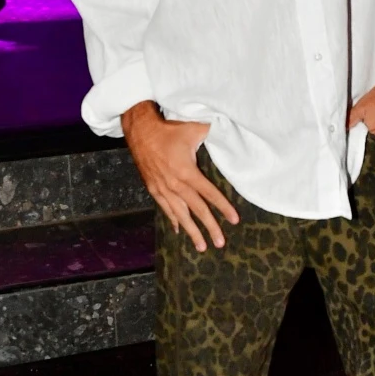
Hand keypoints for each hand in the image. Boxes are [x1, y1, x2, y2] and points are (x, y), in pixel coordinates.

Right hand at [122, 101, 239, 251]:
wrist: (140, 130)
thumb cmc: (168, 129)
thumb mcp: (193, 129)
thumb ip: (212, 133)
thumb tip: (228, 130)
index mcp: (186, 172)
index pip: (209, 193)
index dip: (223, 207)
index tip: (234, 220)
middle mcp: (175, 184)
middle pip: (197, 210)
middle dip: (210, 227)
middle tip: (220, 243)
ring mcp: (163, 188)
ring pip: (180, 214)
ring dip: (192, 231)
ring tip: (201, 246)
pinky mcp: (153, 187)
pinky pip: (166, 208)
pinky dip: (174, 219)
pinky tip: (180, 230)